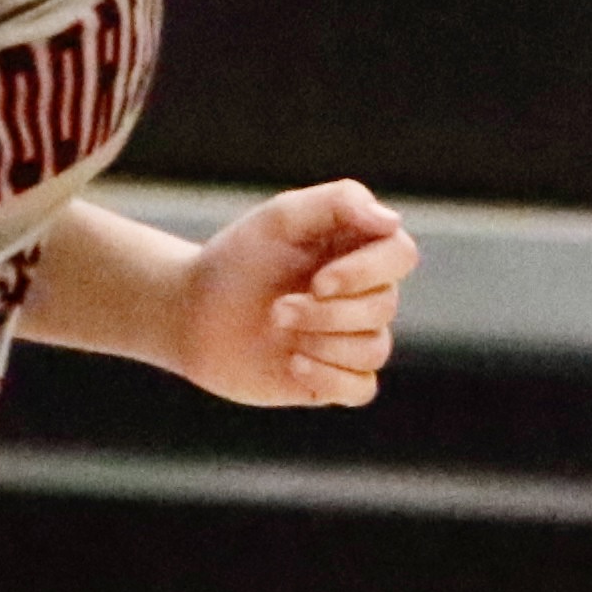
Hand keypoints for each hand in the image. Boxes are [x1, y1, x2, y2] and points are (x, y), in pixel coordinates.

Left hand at [172, 180, 419, 407]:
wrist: (191, 312)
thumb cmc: (237, 259)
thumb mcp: (280, 218)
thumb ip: (339, 203)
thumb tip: (392, 222)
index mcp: (358, 249)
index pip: (401, 256)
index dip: (367, 273)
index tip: (318, 281)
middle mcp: (362, 293)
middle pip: (385, 306)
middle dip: (327, 312)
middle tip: (277, 309)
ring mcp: (349, 338)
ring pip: (375, 349)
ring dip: (323, 342)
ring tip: (278, 329)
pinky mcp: (333, 378)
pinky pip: (362, 388)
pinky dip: (331, 378)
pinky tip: (293, 364)